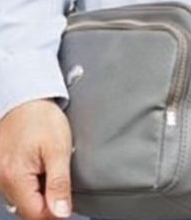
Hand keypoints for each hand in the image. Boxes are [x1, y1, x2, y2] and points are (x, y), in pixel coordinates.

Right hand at [0, 100, 73, 219]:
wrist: (26, 98)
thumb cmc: (41, 118)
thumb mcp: (59, 149)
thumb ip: (60, 183)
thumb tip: (61, 213)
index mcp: (14, 177)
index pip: (35, 214)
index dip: (56, 211)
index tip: (68, 200)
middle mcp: (1, 181)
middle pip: (28, 208)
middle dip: (48, 200)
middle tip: (59, 175)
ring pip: (23, 199)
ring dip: (39, 190)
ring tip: (48, 165)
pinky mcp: (1, 171)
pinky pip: (17, 187)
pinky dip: (31, 182)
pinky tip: (39, 166)